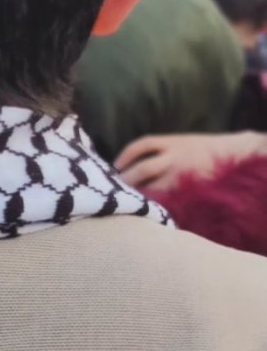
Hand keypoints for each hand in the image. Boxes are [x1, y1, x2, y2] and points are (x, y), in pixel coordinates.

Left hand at [115, 132, 266, 193]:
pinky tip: (150, 209)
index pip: (142, 144)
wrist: (235, 155)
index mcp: (173, 141)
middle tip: (115, 187)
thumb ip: (161, 151)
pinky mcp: (193, 189)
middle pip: (145, 168)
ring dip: (140, 194)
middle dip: (128, 178)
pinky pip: (172, 199)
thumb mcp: (181, 142)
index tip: (114, 165)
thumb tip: (133, 164)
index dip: (126, 154)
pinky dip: (159, 204)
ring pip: (157, 186)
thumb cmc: (204, 149)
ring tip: (127, 200)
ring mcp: (186, 174)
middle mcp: (177, 156)